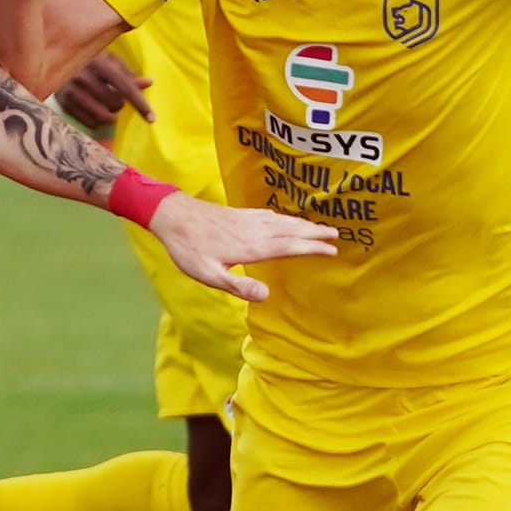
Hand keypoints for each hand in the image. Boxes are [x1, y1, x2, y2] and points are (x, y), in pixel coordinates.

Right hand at [57, 53, 153, 128]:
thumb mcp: (110, 63)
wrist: (57, 63)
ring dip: (111, 116)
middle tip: (113, 98)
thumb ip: (129, 75)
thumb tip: (149, 83)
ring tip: (107, 107)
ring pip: (102, 117)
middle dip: (119, 105)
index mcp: (98, 61)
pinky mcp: (64, 103)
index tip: (152, 119)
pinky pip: (90, 123)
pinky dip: (98, 121)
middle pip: (115, 103)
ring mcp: (70, 90)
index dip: (140, 104)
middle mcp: (82, 75)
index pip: (125, 87)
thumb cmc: (91, 63)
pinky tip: (94, 111)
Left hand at [148, 193, 337, 302]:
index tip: (332, 250)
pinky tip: (286, 220)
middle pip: (292, 230)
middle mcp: (255, 230)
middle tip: (337, 235)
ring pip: (283, 221)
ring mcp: (248, 219)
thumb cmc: (189, 249)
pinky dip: (286, 218)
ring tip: (320, 227)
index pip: (290, 246)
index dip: (312, 248)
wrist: (173, 216)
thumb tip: (266, 296)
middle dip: (315, 233)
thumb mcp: (209, 275)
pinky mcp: (240, 214)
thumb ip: (238, 286)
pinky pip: (271, 215)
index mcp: (252, 246)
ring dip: (304, 224)